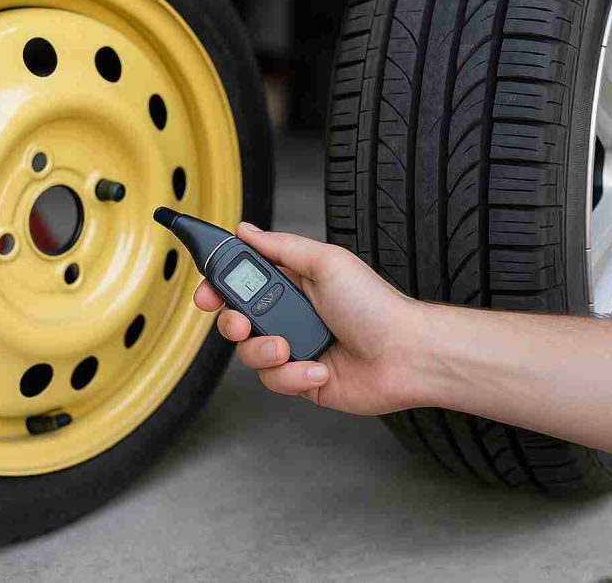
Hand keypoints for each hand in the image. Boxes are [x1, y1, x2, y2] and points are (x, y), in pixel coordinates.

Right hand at [193, 222, 425, 414]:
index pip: (241, 282)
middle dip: (233, 325)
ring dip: (266, 352)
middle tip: (243, 325)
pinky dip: (294, 376)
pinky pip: (275, 381)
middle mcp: (290, 316)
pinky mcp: (301, 380)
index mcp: (293, 284)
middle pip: (235, 321)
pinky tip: (320, 369)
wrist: (406, 355)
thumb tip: (246, 229)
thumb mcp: (326, 262)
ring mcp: (295, 349)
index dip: (217, 286)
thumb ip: (281, 247)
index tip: (206, 293)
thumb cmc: (375, 306)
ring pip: (249, 355)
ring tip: (292, 348)